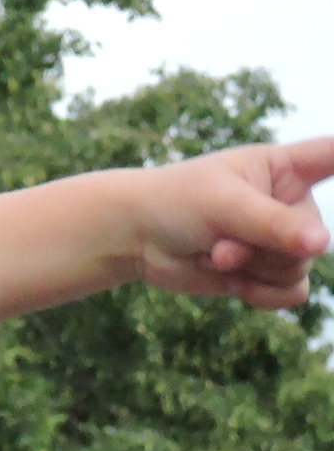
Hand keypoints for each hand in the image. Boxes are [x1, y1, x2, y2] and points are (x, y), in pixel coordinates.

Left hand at [0, 136, 333, 325]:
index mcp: (283, 167)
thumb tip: (320, 244)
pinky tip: (232, 282)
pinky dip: (261, 294)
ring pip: (300, 269)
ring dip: (253, 271)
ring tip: (216, 254)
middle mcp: (289, 202)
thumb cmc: (174, 202)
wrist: (135, 238)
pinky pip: (292, 294)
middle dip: (264, 248)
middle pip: (313, 237)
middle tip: (219, 241)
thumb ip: (273, 224)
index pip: (331, 155)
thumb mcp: (224, 205)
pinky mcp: (266, 271)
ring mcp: (279, 239)